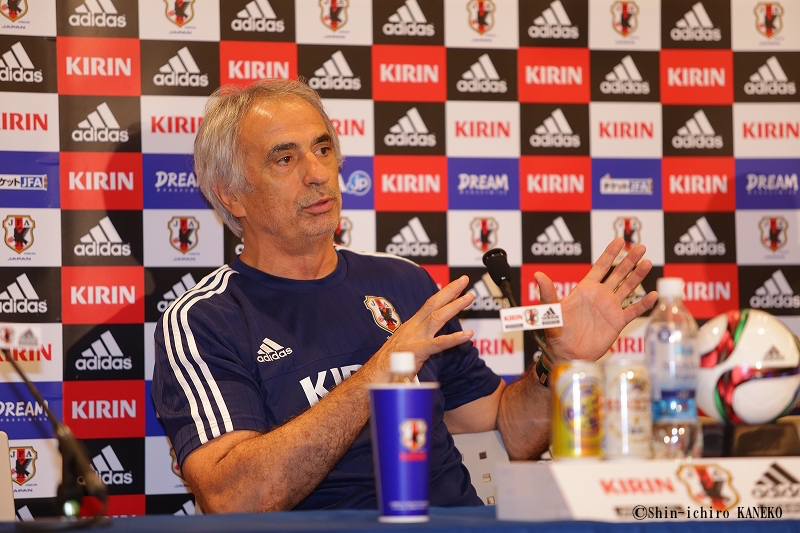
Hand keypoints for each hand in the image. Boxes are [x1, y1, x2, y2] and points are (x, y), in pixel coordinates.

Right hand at [374, 276, 474, 376]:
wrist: (372, 378)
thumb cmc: (387, 367)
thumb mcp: (405, 350)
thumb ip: (418, 344)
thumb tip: (429, 345)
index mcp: (410, 327)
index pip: (429, 306)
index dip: (443, 295)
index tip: (457, 286)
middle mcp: (412, 329)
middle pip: (433, 304)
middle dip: (450, 290)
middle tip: (465, 279)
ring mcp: (414, 339)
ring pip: (437, 318)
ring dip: (454, 306)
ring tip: (469, 297)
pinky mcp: (416, 353)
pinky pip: (438, 344)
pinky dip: (454, 338)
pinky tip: (467, 335)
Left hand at [534, 238, 657, 361]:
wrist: (566, 354)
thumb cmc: (556, 332)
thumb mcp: (551, 310)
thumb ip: (547, 292)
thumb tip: (537, 274)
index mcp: (585, 289)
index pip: (600, 267)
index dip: (610, 253)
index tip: (620, 240)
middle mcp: (600, 296)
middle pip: (618, 274)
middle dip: (629, 260)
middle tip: (641, 246)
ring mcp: (610, 308)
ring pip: (628, 288)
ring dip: (638, 276)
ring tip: (647, 262)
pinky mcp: (617, 323)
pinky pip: (633, 311)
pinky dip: (643, 304)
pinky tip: (654, 295)